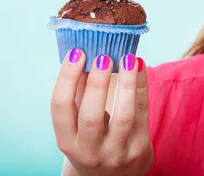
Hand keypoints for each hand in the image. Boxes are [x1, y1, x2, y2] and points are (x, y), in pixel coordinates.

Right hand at [51, 49, 152, 175]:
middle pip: (91, 115)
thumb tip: (85, 51)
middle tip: (104, 56)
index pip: (60, 107)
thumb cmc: (92, 140)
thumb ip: (79, 94)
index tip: (77, 53)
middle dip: (98, 83)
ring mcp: (116, 153)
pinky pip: (143, 113)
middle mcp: (89, 151)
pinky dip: (141, 87)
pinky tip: (139, 67)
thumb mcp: (78, 125)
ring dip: (127, 84)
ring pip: (124, 116)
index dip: (67, 78)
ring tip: (128, 58)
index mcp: (67, 141)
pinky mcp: (139, 150)